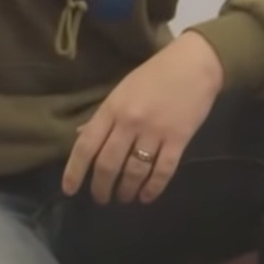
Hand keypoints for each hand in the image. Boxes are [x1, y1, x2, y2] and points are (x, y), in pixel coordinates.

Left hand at [61, 31, 224, 205]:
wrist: (194, 64)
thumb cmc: (154, 75)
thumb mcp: (121, 91)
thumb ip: (102, 116)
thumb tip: (80, 137)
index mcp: (111, 108)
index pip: (86, 145)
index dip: (75, 170)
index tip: (69, 190)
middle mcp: (129, 122)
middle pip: (108, 164)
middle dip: (102, 187)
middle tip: (101, 199)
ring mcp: (154, 132)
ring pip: (134, 171)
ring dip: (126, 190)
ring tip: (124, 198)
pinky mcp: (179, 140)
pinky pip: (163, 171)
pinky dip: (153, 188)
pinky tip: (146, 197)